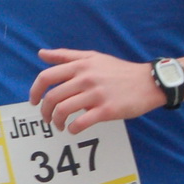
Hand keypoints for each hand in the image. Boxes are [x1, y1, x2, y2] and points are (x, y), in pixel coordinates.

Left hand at [29, 48, 162, 131]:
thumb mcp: (93, 57)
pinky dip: (72, 128)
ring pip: (64, 110)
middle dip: (45, 111)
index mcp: (80, 66)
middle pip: (52, 97)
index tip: (33, 101)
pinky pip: (81, 122)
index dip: (34, 91)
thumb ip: (65, 56)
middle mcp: (85, 79)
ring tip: (59, 125)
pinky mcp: (107, 110)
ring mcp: (96, 95)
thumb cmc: (118, 70)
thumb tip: (41, 54)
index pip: (46, 77)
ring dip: (56, 121)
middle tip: (47, 118)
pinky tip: (73, 129)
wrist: (150, 82)